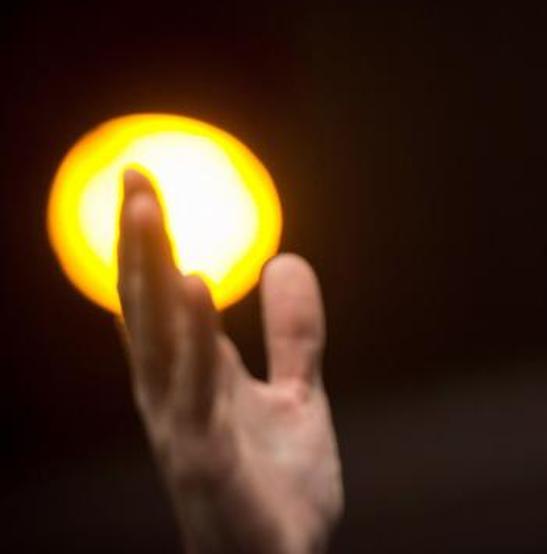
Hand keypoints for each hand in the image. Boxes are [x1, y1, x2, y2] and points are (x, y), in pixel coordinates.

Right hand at [117, 170, 342, 552]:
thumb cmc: (275, 490)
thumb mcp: (296, 397)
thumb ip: (292, 335)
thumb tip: (286, 259)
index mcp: (195, 380)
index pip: (163, 298)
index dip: (151, 243)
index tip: (145, 179)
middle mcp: (176, 397)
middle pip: (151, 307)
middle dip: (141, 242)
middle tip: (135, 172)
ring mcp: (184, 427)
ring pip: (159, 338)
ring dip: (152, 272)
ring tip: (150, 210)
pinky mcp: (205, 457)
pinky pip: (194, 388)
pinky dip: (190, 336)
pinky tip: (191, 286)